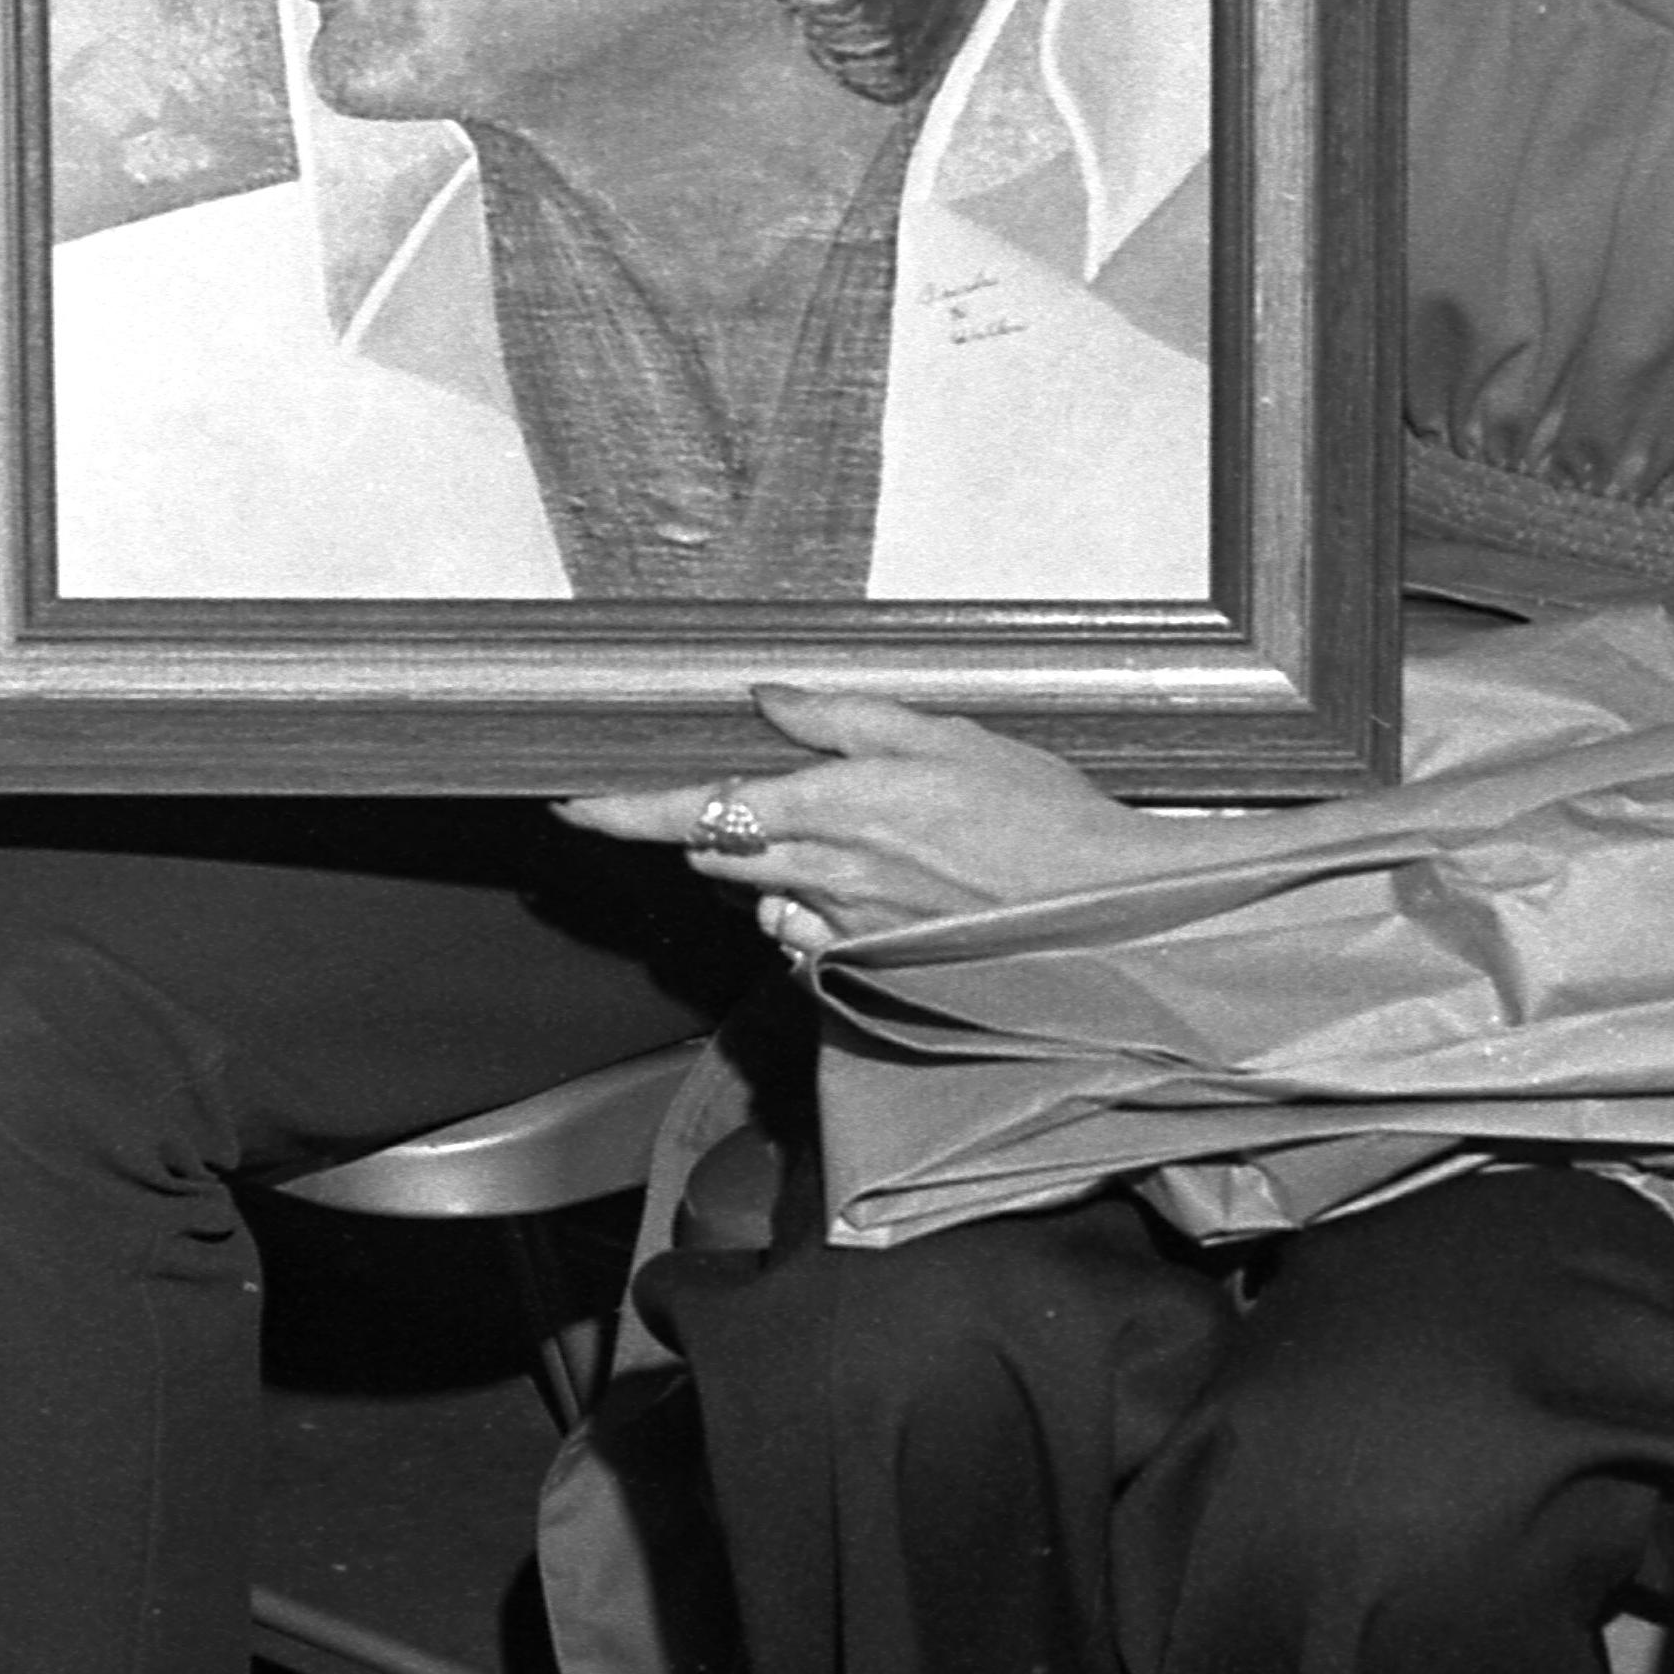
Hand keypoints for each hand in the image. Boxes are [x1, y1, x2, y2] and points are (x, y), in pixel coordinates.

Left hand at [560, 684, 1177, 952]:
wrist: (1104, 918)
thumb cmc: (1040, 818)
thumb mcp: (948, 736)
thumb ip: (845, 718)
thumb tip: (763, 698)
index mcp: (836, 805)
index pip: (697, 807)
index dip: (621, 810)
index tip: (569, 803)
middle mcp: (824, 876)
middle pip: (717, 855)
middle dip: (716, 827)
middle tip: (771, 797)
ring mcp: (843, 933)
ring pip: (759, 902)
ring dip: (768, 875)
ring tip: (847, 844)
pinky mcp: (868, 975)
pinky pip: (804, 948)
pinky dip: (811, 921)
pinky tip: (873, 897)